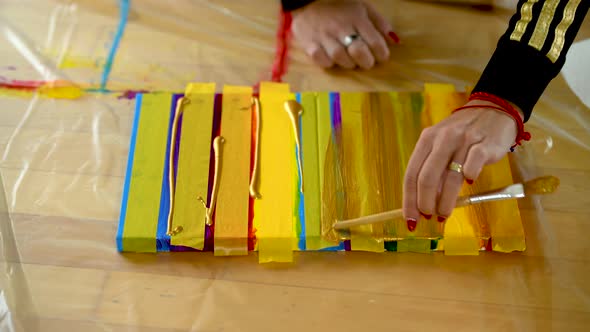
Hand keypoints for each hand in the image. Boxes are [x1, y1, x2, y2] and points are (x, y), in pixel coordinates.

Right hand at [290, 0, 397, 69]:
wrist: (307, 1)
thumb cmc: (339, 7)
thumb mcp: (363, 8)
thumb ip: (379, 23)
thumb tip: (395, 41)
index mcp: (357, 18)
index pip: (375, 42)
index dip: (382, 54)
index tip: (381, 57)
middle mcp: (341, 27)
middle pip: (358, 51)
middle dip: (367, 62)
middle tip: (366, 62)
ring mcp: (324, 36)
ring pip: (340, 58)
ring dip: (348, 63)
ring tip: (349, 59)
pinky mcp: (309, 44)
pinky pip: (321, 60)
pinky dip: (328, 63)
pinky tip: (331, 59)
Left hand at [402, 100, 522, 228]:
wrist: (494, 110)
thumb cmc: (463, 134)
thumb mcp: (442, 146)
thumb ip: (433, 170)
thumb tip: (423, 204)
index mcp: (426, 140)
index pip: (411, 174)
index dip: (409, 200)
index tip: (411, 219)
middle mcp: (442, 139)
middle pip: (426, 177)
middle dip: (425, 203)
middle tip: (429, 218)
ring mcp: (463, 140)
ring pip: (450, 177)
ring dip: (445, 202)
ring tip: (444, 214)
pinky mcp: (485, 144)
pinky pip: (473, 165)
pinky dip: (469, 178)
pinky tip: (469, 187)